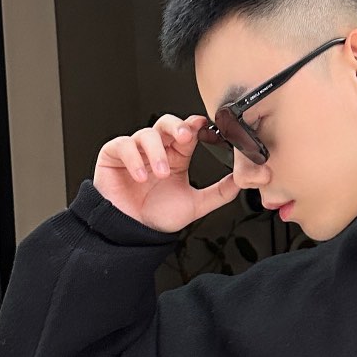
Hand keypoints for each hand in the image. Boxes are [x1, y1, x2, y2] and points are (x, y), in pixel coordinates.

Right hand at [93, 113, 241, 232]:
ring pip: (146, 134)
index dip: (195, 126)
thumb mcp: (195, 205)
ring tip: (161, 173)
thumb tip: (242, 181)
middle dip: (177, 126)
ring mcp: (135, 151)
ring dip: (156, 152)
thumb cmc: (157, 217)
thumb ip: (219, 192)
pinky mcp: (114, 155)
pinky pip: (123, 145)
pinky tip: (141, 176)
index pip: (187, 132)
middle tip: (185, 137)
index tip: (204, 126)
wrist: (132, 233)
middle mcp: (157, 150)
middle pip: (166, 123)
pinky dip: (133, 158)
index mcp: (177, 156)